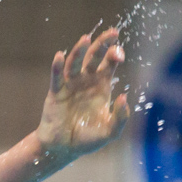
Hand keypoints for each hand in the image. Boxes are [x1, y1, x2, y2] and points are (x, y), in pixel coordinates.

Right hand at [36, 27, 130, 159]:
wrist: (64, 148)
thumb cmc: (87, 138)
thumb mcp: (110, 132)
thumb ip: (120, 118)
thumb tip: (124, 98)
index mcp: (101, 86)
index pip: (109, 64)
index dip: (114, 54)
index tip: (120, 51)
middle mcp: (86, 81)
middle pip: (94, 57)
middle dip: (103, 44)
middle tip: (112, 32)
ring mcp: (70, 84)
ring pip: (75, 62)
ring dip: (80, 50)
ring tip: (86, 39)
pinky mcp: (56, 92)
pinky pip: (57, 77)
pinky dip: (58, 66)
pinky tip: (60, 56)